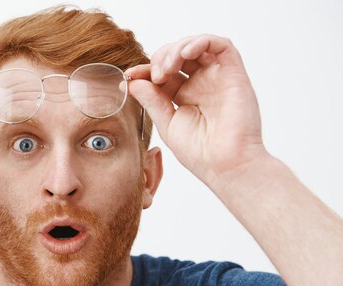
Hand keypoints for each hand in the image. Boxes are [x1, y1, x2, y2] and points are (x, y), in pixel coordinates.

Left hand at [126, 34, 266, 185]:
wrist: (225, 165)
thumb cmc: (200, 153)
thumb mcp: (167, 123)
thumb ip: (151, 100)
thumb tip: (132, 81)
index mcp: (184, 97)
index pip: (162, 73)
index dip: (144, 71)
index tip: (129, 77)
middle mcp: (201, 85)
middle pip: (178, 56)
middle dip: (160, 59)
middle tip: (154, 76)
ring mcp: (218, 78)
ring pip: (196, 46)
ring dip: (176, 50)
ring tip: (167, 68)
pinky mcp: (234, 74)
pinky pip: (221, 45)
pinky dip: (200, 42)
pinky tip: (185, 54)